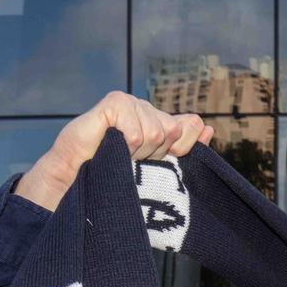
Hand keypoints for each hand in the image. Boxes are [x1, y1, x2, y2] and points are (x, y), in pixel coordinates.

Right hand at [16, 91, 214, 210]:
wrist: (79, 184)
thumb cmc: (118, 180)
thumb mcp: (158, 170)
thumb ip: (184, 149)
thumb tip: (207, 127)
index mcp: (163, 124)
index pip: (191, 125)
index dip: (181, 149)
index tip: (159, 162)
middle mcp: (149, 111)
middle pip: (173, 131)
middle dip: (155, 155)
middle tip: (132, 161)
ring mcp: (132, 104)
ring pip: (157, 131)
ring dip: (138, 151)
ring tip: (120, 155)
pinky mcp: (115, 103)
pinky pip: (136, 126)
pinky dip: (126, 143)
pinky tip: (112, 145)